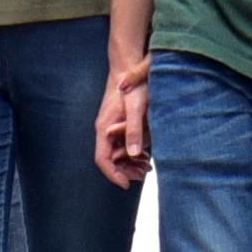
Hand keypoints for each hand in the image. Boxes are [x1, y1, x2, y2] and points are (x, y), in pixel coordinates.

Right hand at [95, 59, 150, 186]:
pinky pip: (122, 144)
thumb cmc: (132, 86)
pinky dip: (133, 153)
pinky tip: (146, 155)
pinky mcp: (118, 123)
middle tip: (143, 176)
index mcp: (104, 128)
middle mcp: (104, 129)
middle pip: (110, 159)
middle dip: (125, 171)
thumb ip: (134, 131)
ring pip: (117, 153)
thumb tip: (133, 154)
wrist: (128, 67)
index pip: (102, 160)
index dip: (113, 175)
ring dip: (130, 163)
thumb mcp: (135, 109)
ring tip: (148, 168)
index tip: (127, 185)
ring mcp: (111, 127)